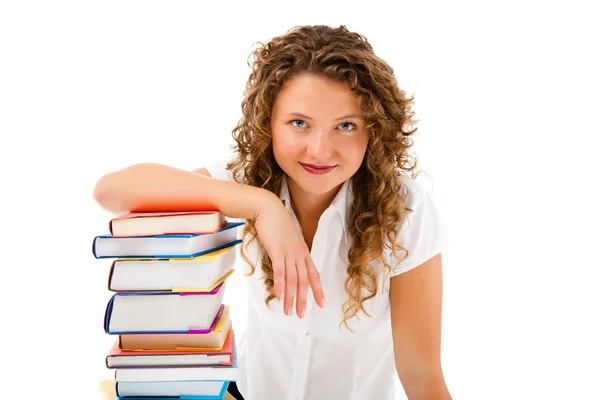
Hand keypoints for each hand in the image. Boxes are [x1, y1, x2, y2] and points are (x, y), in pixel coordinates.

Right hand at [254, 193, 324, 317]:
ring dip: (290, 298)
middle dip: (303, 300)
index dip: (318, 290)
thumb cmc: (277, 224)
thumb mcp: (288, 240)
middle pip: (304, 281)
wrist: (269, 209)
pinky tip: (280, 297)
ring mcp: (289, 253)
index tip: (321, 304)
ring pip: (293, 280)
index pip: (313, 275)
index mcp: (303, 252)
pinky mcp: (278, 251)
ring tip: (288, 311)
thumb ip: (290, 252)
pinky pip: (281, 272)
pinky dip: (281, 286)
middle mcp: (299, 254)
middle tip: (300, 315)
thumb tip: (288, 265)